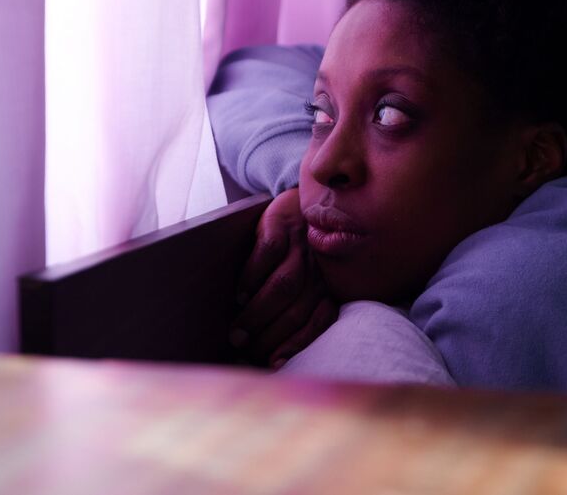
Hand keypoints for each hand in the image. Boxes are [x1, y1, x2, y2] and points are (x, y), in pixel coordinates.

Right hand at [231, 188, 338, 367]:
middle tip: (243, 348)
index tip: (272, 363)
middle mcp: (319, 269)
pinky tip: (240, 294)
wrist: (303, 202)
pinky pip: (269, 253)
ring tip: (237, 330)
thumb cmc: (304, 253)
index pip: (318, 321)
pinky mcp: (281, 224)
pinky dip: (253, 276)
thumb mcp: (313, 280)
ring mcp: (301, 246)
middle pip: (296, 309)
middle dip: (269, 334)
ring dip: (259, 312)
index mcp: (329, 285)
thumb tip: (276, 357)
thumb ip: (304, 310)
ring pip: (283, 285)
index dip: (296, 345)